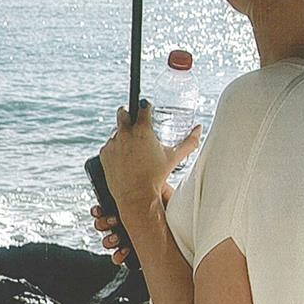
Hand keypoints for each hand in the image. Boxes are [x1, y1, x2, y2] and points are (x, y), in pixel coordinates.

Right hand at [92, 182, 175, 264]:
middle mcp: (129, 221)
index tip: (98, 211)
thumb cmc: (176, 208)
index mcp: (132, 205)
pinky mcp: (137, 252)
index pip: (109, 206)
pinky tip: (124, 252)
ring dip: (108, 240)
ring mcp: (132, 237)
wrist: (189, 230)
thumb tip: (134, 174)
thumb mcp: (161, 191)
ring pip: (109, 240)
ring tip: (116, 239)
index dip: (100, 210)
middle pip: (105, 223)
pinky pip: (120, 257)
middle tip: (111, 222)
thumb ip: (149, 183)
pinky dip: (118, 256)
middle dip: (102, 224)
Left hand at [98, 100, 201, 214]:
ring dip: (123, 135)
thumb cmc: (157, 176)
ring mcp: (113, 143)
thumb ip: (190, 141)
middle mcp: (125, 133)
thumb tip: (199, 128)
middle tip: (135, 123)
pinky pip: (109, 146)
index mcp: (142, 130)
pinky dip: (115, 149)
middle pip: (123, 112)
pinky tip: (124, 158)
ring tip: (132, 149)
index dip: (146, 107)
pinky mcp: (104, 154)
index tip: (148, 110)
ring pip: (116, 132)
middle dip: (128, 115)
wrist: (137, 196)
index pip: (142, 107)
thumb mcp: (174, 157)